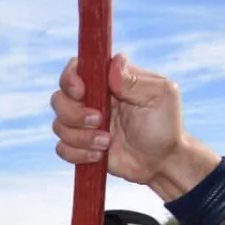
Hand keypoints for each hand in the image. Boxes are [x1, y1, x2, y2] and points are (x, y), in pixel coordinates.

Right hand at [51, 56, 218, 200]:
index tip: (81, 92)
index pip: (77, 69)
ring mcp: (83, 124)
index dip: (70, 79)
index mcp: (109, 82)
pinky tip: (99, 155)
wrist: (161, 162)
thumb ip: (134, 79)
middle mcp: (92, 99)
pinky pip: (61, 147)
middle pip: (59, 98)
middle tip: (98, 121)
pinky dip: (77, 153)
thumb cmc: (165, 125)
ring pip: (58, 125)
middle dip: (74, 114)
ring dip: (81, 137)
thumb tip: (113, 62)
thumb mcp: (160, 95)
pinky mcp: (80, 145)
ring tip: (106, 143)